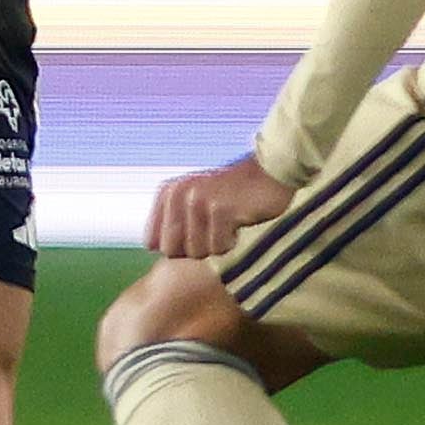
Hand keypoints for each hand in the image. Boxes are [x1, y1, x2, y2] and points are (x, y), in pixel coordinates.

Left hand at [148, 154, 294, 259]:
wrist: (272, 172)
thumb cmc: (234, 194)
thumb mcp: (194, 199)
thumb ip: (171, 222)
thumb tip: (152, 249)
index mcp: (167, 193)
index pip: (154, 243)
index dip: (179, 246)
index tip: (199, 231)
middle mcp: (177, 194)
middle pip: (173, 251)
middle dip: (196, 248)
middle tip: (215, 228)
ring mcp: (197, 200)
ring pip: (197, 252)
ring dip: (217, 246)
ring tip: (229, 223)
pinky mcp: (219, 209)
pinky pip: (219, 248)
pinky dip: (233, 243)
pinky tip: (241, 223)